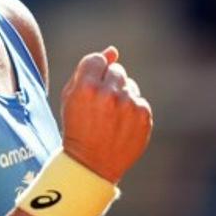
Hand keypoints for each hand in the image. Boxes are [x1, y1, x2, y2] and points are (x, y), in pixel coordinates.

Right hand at [61, 46, 152, 182]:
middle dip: (110, 83)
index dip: (94, 73)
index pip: (98, 59)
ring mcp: (129, 105)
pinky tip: (122, 125)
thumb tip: (113, 51)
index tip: (91, 89)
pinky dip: (133, 110)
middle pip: (117, 70)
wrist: (91, 164)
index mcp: (86, 87)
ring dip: (122, 96)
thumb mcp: (71, 97)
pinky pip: (140, 101)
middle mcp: (109, 94)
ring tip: (111, 118)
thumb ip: (88, 70)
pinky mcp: (144, 115)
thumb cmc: (77, 128)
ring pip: (130, 85)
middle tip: (101, 106)